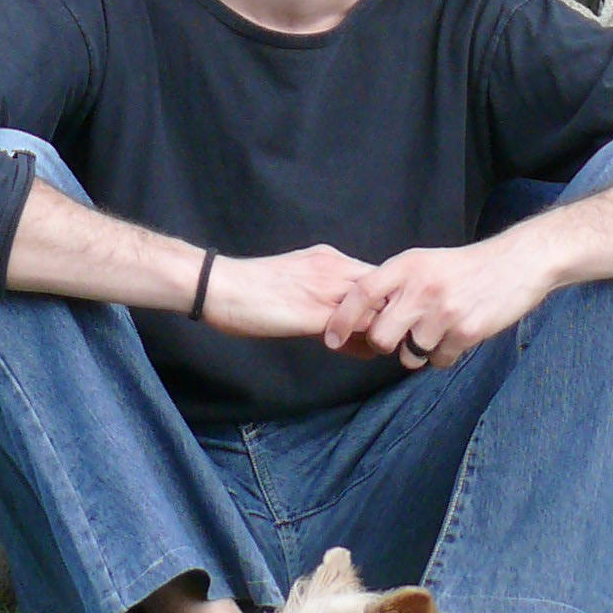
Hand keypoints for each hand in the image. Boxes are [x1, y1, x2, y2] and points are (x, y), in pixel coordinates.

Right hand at [201, 245, 383, 340]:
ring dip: (383, 329)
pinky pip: (356, 326)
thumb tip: (343, 321)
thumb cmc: (250, 289)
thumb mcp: (296, 282)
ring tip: (379, 349)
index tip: (385, 319)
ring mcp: (326, 289)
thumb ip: (322, 297)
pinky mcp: (315, 313)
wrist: (220, 286)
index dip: (386, 299)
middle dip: (392, 313)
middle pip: (385, 289)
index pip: (377, 275)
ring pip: (376, 306)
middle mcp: (333, 268)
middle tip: (390, 338)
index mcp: (328, 258)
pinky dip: (365, 342)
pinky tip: (362, 354)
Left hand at [319, 235, 556, 370]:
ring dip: (419, 350)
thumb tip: (361, 315)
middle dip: (385, 344)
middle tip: (400, 336)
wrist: (514, 264)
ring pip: (410, 355)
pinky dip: (444, 354)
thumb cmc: (463, 267)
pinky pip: (439, 360)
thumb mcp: (423, 263)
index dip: (342, 318)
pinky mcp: (466, 332)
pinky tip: (457, 333)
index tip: (331, 339)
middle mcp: (420, 288)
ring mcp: (443, 312)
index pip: (362, 294)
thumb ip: (394, 285)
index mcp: (406, 266)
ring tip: (438, 328)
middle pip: (380, 336)